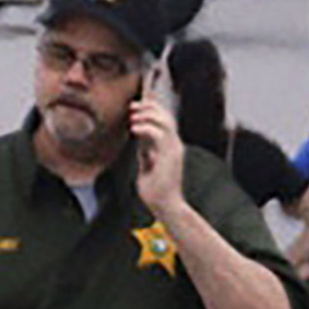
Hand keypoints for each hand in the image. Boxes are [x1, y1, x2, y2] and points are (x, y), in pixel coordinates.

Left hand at [130, 75, 184, 214]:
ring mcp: (174, 151)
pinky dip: (146, 128)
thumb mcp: (147, 165)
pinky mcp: (169, 157)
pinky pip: (159, 135)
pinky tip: (134, 129)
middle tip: (133, 106)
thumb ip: (146, 151)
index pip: (165, 120)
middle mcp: (175, 146)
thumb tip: (139, 139)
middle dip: (149, 107)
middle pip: (166, 117)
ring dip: (147, 115)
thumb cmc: (156, 191)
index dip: (154, 107)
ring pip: (165, 122)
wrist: (165, 207)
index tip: (138, 102)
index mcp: (170, 147)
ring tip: (133, 117)